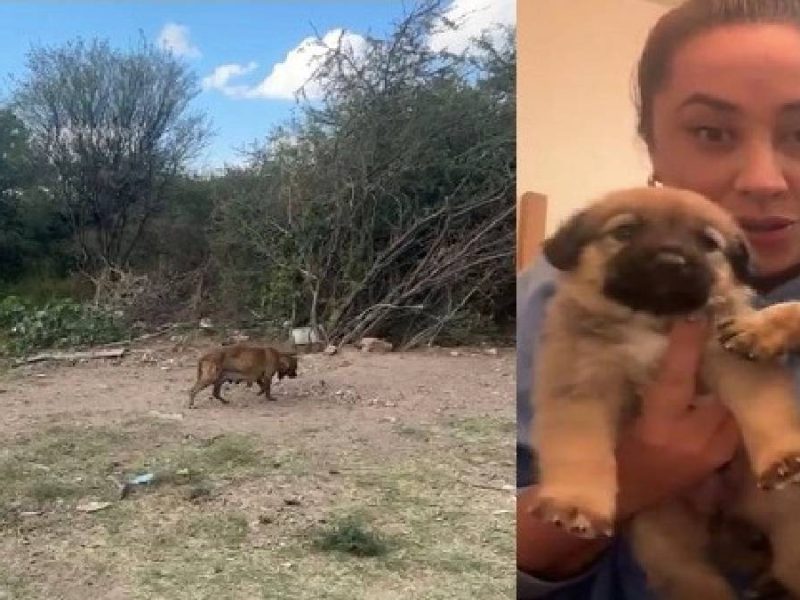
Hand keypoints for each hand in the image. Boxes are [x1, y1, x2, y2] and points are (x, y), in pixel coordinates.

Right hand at [615, 316, 739, 519]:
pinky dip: (726, 410)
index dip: (686, 347)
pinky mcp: (717, 462)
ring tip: (715, 369)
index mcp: (656, 426)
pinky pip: (732, 428)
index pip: (676, 379)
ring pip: (732, 411)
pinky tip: (716, 400)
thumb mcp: (620, 417)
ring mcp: (709, 454)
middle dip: (717, 368)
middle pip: (719, 394)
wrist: (621, 499)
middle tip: (709, 343)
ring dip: (724, 389)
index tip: (692, 319)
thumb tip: (658, 351)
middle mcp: (689, 440)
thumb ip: (644, 389)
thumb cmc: (611, 454)